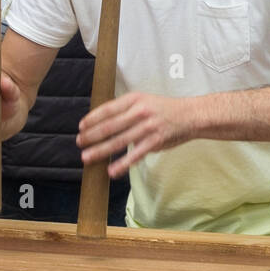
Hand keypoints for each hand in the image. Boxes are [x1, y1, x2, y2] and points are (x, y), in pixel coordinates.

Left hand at [77, 91, 195, 176]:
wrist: (191, 114)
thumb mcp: (143, 102)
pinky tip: (111, 171)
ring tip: (86, 157)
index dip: (92, 118)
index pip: (108, 109)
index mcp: (134, 99)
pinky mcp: (155, 141)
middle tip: (79, 143)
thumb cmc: (163, 110)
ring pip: (119, 141)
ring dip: (100, 150)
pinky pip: (135, 155)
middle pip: (110, 125)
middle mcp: (139, 111)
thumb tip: (103, 125)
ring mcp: (147, 126)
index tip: (81, 127)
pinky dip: (122, 164)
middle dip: (92, 136)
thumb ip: (125, 112)